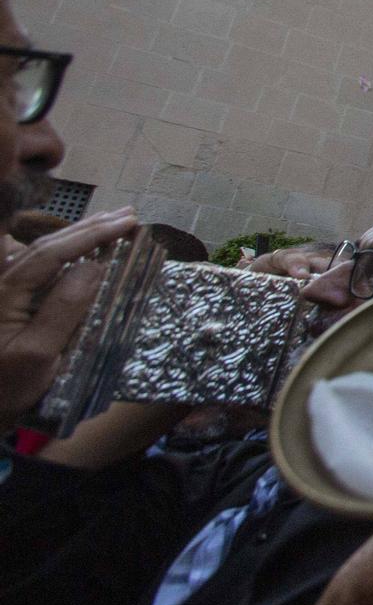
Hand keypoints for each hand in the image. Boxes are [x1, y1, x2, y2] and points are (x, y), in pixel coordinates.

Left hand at [0, 207, 137, 429]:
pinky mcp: (6, 304)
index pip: (52, 253)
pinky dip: (64, 254)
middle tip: (127, 216)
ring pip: (40, 253)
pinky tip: (78, 250)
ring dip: (77, 236)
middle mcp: (0, 285)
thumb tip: (93, 267)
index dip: (90, 235)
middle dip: (88, 227)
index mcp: (4, 293)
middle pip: (45, 246)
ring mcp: (2, 294)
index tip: (126, 224)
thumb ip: (64, 308)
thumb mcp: (38, 355)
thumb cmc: (4, 388)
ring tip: (110, 223)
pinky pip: (36, 268)